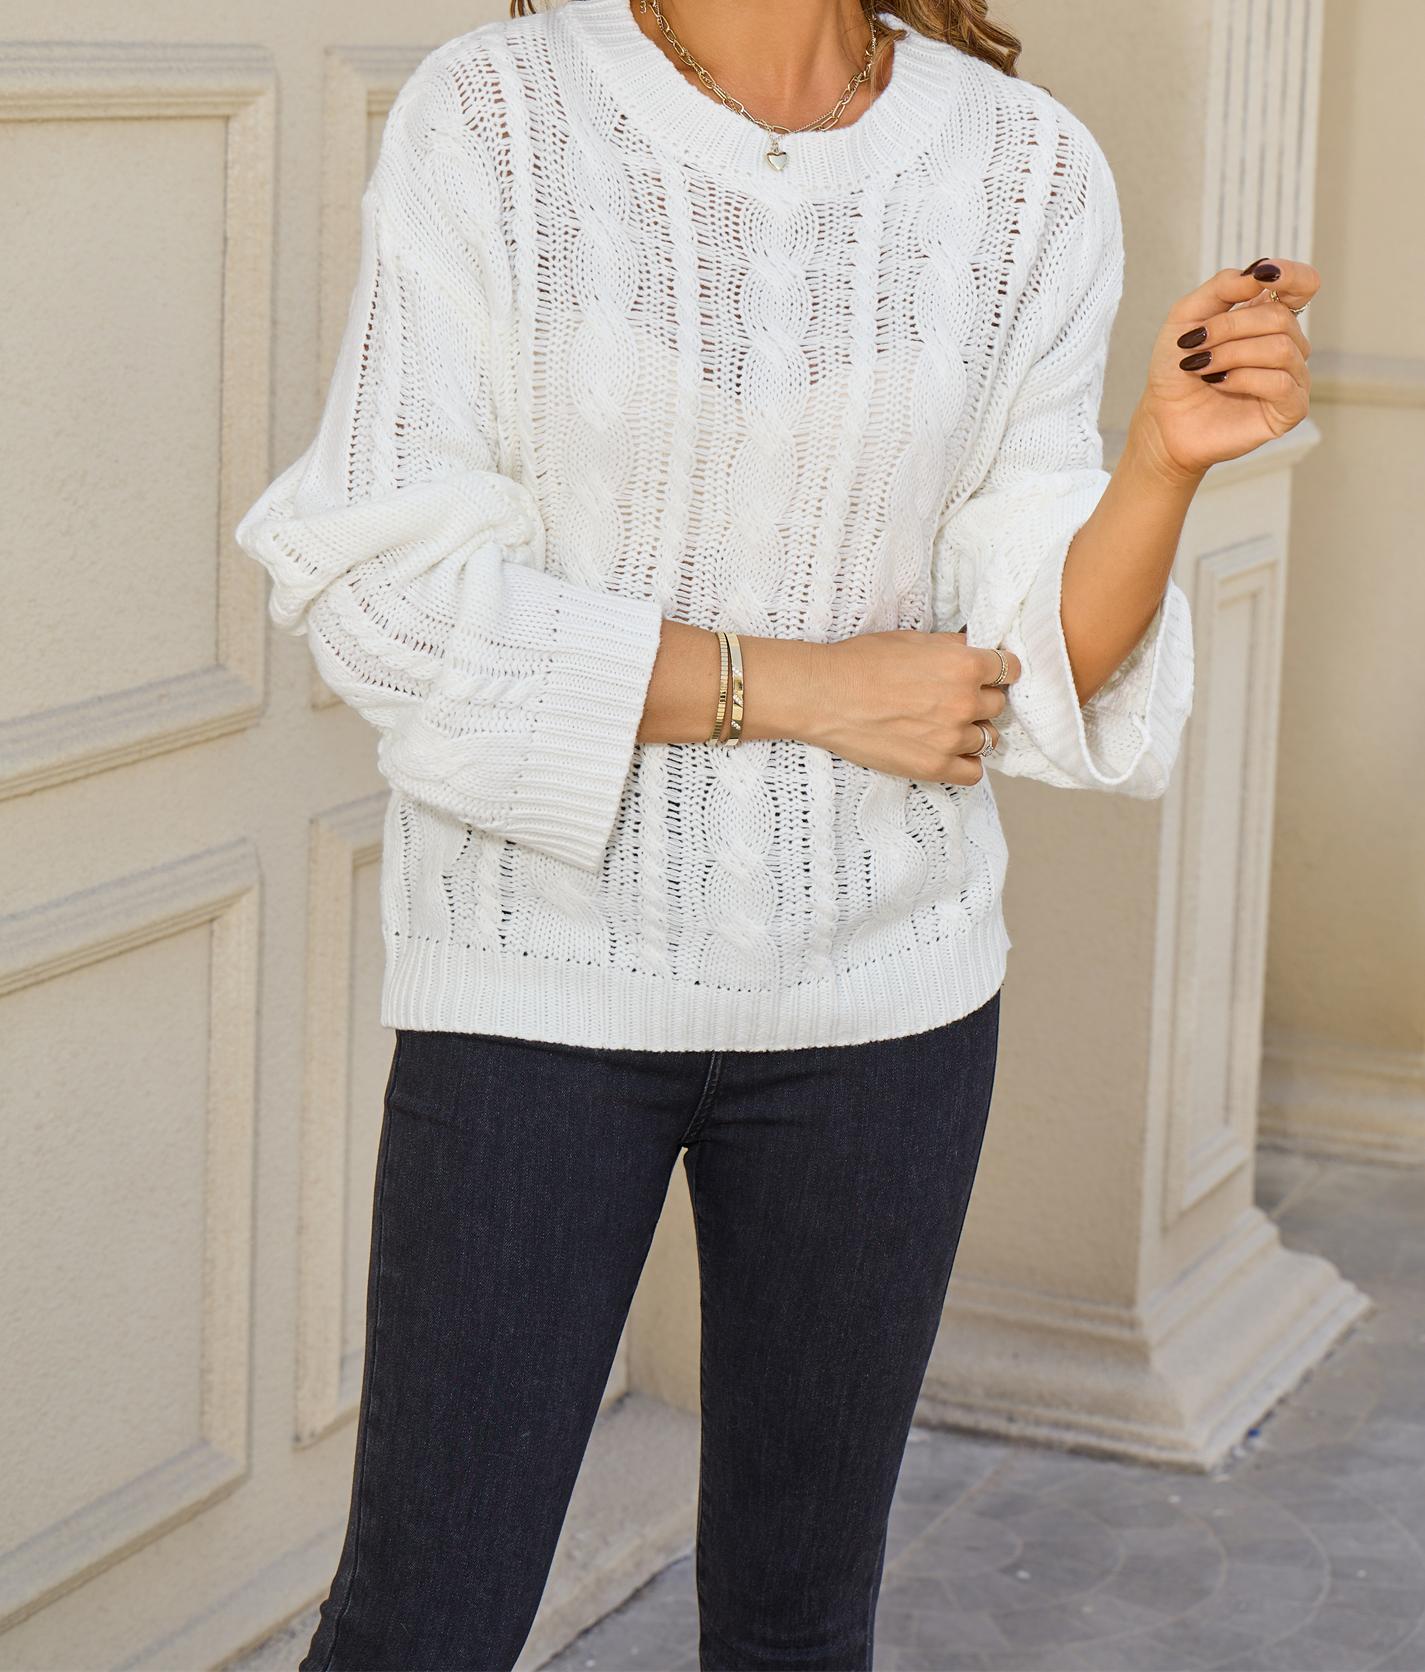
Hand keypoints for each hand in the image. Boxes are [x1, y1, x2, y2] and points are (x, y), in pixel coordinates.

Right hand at [799, 630, 1020, 784]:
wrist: (824, 696)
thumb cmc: (861, 662)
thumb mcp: (913, 640)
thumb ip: (952, 647)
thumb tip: (974, 649)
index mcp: (964, 664)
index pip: (1010, 669)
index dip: (997, 671)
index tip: (987, 675)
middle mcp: (964, 701)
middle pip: (999, 705)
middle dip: (982, 700)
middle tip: (954, 699)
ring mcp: (951, 738)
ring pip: (989, 738)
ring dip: (972, 731)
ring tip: (944, 725)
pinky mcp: (934, 767)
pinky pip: (974, 772)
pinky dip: (966, 763)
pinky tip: (948, 751)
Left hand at [1131, 256, 1319, 485]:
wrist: (1162, 419)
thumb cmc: (1175, 370)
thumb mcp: (1186, 316)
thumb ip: (1222, 287)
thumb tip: (1260, 271)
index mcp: (1267, 317)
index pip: (1305, 285)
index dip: (1291, 274)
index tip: (1262, 274)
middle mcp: (1287, 344)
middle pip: (1280, 317)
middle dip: (1231, 327)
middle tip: (1195, 344)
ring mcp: (1292, 377)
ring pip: (1281, 348)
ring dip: (1232, 354)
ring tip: (1202, 367)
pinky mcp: (1290, 410)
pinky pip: (1281, 383)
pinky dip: (1244, 379)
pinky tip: (1219, 383)